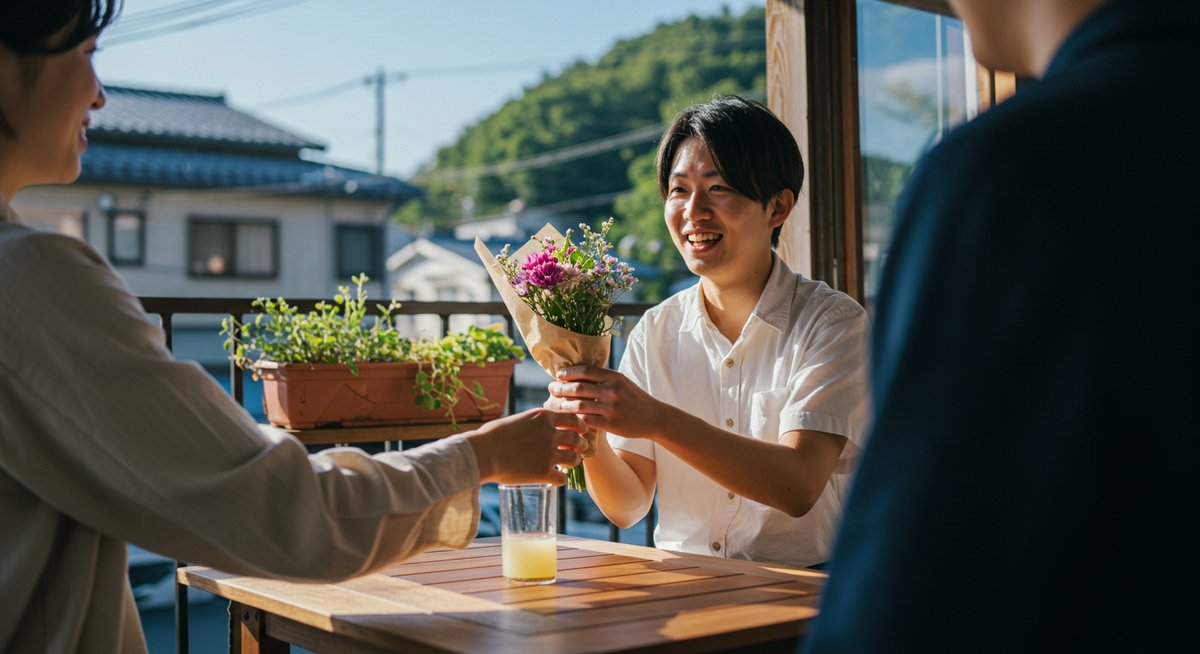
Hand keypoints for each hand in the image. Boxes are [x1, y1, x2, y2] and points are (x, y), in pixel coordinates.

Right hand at [464, 408, 586, 485]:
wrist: (483, 453)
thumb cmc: (492, 435)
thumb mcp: (518, 420)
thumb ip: (533, 424)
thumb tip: (537, 428)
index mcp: (544, 417)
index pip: (574, 418)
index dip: (579, 426)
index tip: (579, 431)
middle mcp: (551, 433)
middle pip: (578, 439)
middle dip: (580, 445)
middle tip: (577, 449)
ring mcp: (550, 454)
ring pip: (574, 459)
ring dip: (573, 462)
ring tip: (568, 465)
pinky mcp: (544, 472)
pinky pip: (563, 478)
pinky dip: (560, 480)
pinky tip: (555, 479)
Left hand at [545, 365, 667, 438]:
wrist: (654, 417)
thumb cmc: (634, 398)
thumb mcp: (622, 382)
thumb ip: (603, 377)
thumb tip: (577, 372)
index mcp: (615, 377)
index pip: (585, 371)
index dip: (568, 373)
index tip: (558, 376)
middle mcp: (613, 391)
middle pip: (578, 388)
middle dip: (560, 388)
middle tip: (551, 389)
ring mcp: (611, 408)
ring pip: (578, 405)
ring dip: (562, 405)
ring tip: (553, 404)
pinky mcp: (611, 424)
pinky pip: (585, 421)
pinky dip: (573, 419)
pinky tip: (566, 418)